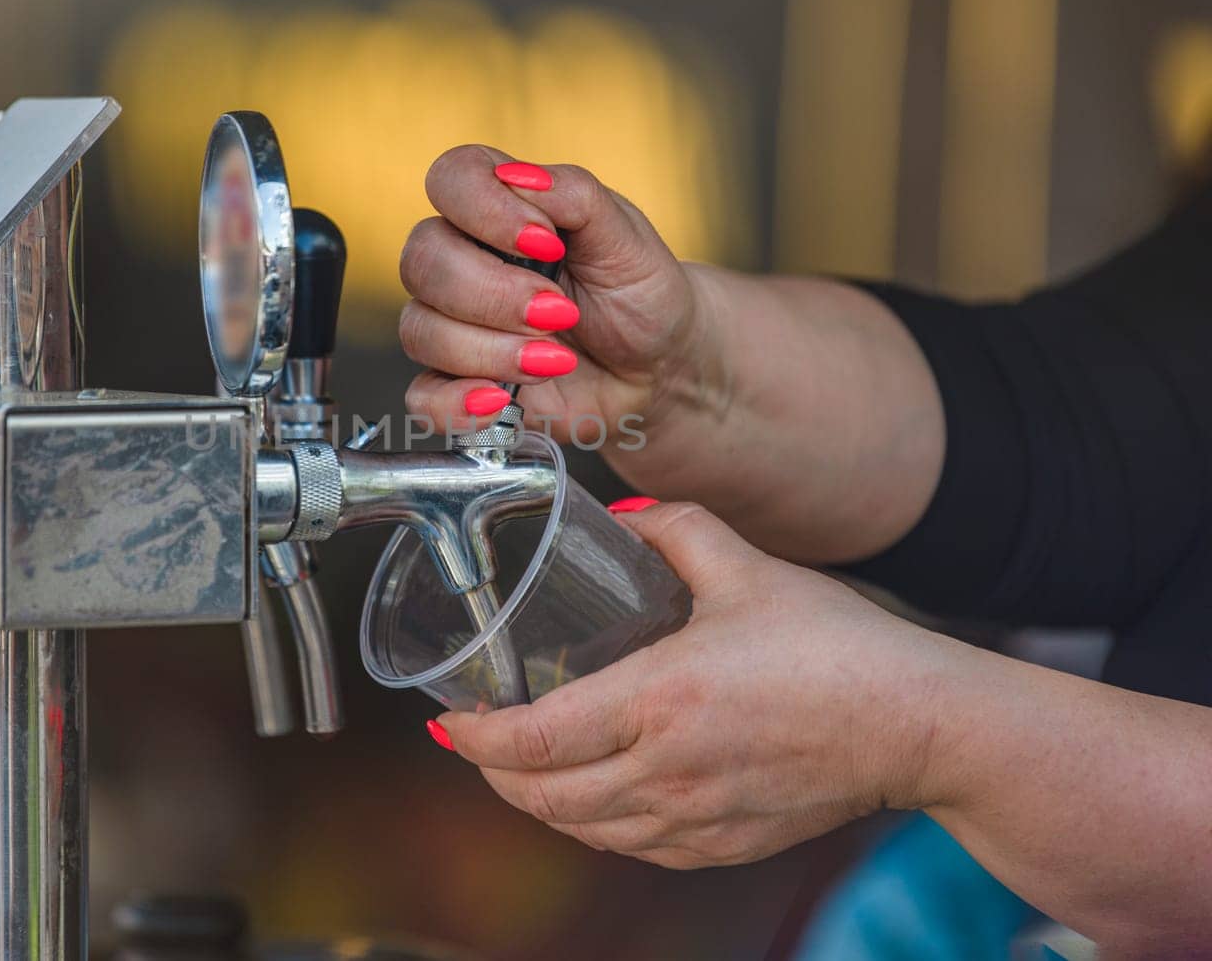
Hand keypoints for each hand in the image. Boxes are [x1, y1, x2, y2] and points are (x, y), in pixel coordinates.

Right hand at [399, 146, 726, 488]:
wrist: (657, 367)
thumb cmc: (639, 292)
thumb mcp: (626, 237)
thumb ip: (576, 196)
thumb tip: (519, 177)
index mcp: (498, 207)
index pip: (449, 179)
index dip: (483, 209)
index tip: (546, 243)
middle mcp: (464, 260)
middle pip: (422, 259)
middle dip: (493, 293)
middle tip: (560, 313)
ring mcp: (454, 323)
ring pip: (420, 329)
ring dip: (490, 350)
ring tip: (555, 360)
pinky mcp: (457, 383)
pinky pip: (421, 397)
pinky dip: (456, 403)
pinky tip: (501, 399)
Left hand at [435, 502, 965, 868]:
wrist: (916, 725)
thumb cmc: (837, 647)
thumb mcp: (747, 568)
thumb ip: (674, 529)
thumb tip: (623, 517)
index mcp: (658, 701)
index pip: (531, 741)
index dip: (473, 737)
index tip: (449, 717)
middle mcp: (665, 772)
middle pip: (540, 796)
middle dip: (491, 771)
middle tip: (475, 738)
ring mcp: (693, 818)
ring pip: (581, 829)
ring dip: (537, 800)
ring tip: (521, 765)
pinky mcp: (722, 844)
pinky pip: (631, 847)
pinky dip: (592, 824)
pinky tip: (590, 795)